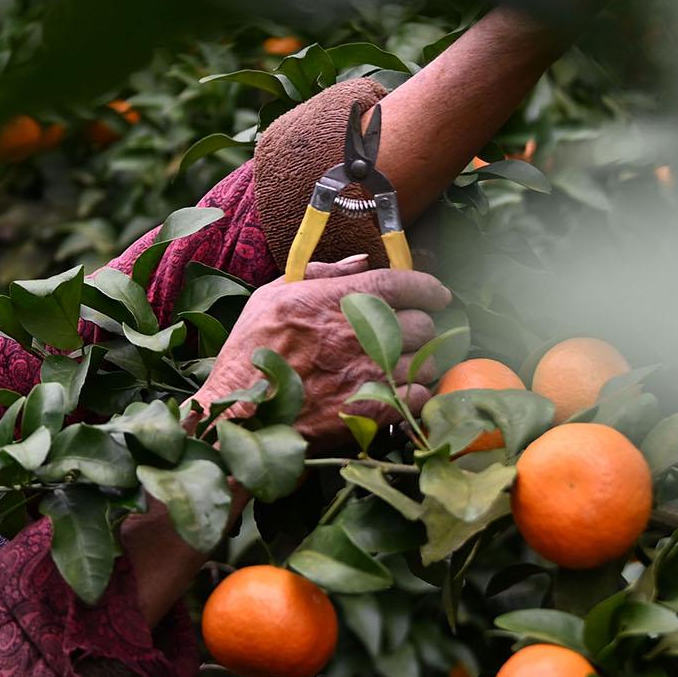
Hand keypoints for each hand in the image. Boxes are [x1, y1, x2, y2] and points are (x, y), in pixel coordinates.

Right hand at [190, 255, 452, 440]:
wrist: (239, 415)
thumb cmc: (250, 353)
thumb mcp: (272, 296)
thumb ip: (321, 273)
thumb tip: (363, 260)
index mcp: (339, 298)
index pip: (404, 282)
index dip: (428, 287)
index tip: (438, 295)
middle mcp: (361, 332)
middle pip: (423, 324)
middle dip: (419, 329)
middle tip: (405, 337)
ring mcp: (370, 372)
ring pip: (427, 362)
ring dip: (419, 364)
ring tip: (401, 368)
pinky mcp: (374, 409)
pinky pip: (419, 397)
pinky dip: (414, 396)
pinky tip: (398, 395)